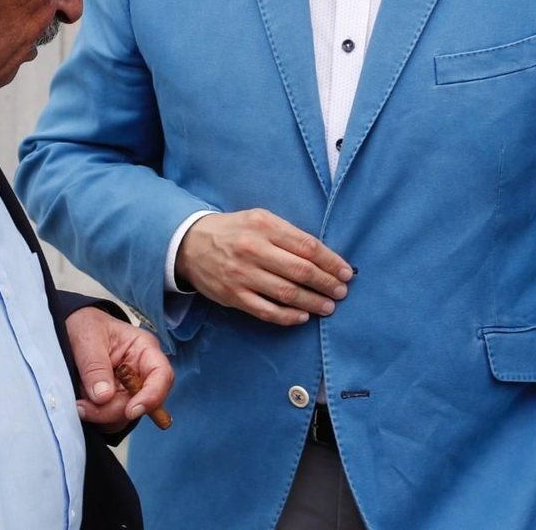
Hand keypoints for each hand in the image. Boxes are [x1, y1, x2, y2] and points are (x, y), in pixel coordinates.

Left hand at [64, 306, 173, 429]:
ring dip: (100, 414)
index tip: (130, 411)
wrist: (70, 329)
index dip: (152, 396)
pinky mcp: (115, 401)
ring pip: (125, 415)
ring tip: (77, 399)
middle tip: (82, 408)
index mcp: (144, 349)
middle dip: (112, 410)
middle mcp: (142, 372)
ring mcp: (129, 389)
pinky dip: (96, 417)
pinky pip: (111, 419)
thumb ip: (95, 366)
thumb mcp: (87, 339)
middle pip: (142, 402)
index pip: (162, 375)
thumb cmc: (85, 325)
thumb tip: (104, 396)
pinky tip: (81, 403)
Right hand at [175, 208, 352, 325]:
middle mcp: (254, 250)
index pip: (307, 246)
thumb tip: (323, 255)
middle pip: (300, 271)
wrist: (189, 244)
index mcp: (264, 226)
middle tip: (342, 291)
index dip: (331, 261)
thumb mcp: (260, 218)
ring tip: (328, 306)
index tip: (346, 272)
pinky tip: (303, 317)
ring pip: (286, 293)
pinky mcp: (233, 296)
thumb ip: (288, 233)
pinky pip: (266, 311)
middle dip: (326, 283)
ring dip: (313, 302)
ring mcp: (242, 275)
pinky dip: (288, 316)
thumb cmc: (234, 230)